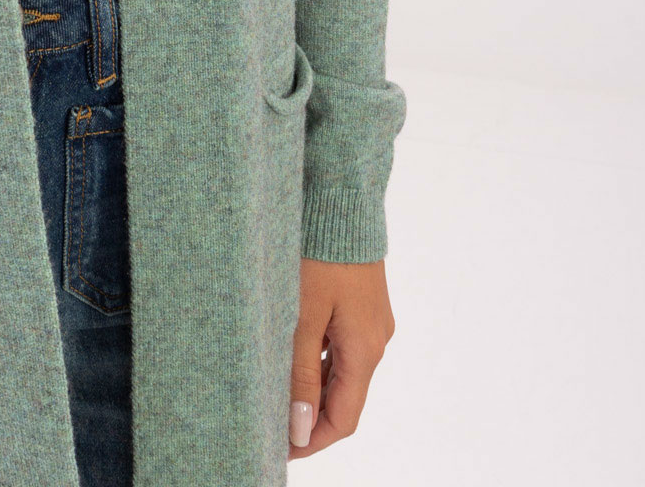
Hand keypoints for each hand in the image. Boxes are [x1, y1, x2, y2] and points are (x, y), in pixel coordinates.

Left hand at [288, 258, 394, 457]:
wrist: (340, 195)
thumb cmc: (319, 252)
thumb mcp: (302, 314)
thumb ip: (301, 372)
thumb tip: (302, 428)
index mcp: (365, 348)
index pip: (344, 418)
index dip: (313, 440)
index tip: (279, 449)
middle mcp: (375, 338)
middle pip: (345, 396)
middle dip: (310, 416)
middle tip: (269, 423)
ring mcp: (370, 318)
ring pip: (341, 368)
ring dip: (312, 386)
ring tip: (274, 392)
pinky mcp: (360, 299)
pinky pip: (341, 342)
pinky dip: (318, 357)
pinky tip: (290, 353)